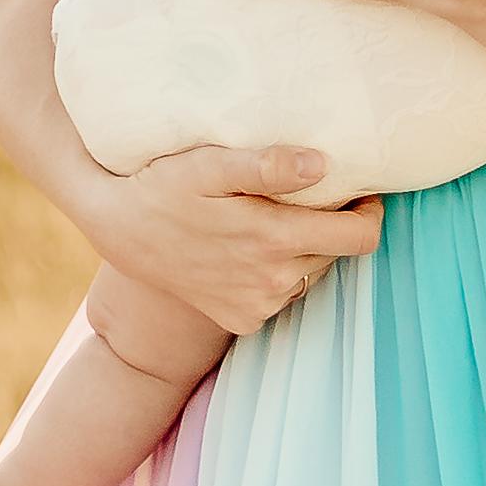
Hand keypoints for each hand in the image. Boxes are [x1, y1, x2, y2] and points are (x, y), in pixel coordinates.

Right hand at [89, 139, 380, 334]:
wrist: (117, 228)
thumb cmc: (164, 185)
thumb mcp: (208, 165)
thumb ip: (265, 165)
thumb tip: (321, 166)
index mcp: (274, 240)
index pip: (360, 238)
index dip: (368, 213)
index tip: (358, 193)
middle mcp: (273, 282)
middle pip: (337, 254)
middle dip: (331, 225)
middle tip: (304, 198)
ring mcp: (257, 306)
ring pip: (311, 273)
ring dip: (303, 249)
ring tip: (270, 220)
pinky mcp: (241, 320)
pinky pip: (282, 295)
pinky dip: (277, 273)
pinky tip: (247, 251)